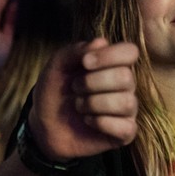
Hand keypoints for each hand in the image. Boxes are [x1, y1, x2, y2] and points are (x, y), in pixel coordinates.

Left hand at [29, 38, 138, 160]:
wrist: (44, 125)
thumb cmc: (54, 92)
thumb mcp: (57, 66)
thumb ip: (75, 51)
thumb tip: (101, 42)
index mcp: (113, 64)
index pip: (130, 52)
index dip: (109, 56)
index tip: (85, 63)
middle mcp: (124, 85)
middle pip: (126, 78)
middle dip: (92, 83)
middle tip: (75, 88)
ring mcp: (126, 110)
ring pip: (126, 103)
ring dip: (94, 104)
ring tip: (78, 106)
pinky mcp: (124, 133)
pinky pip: (126, 127)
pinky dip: (101, 123)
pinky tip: (88, 121)